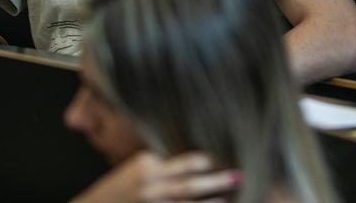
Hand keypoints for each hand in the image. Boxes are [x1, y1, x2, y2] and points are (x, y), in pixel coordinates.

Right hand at [71, 151, 239, 202]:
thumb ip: (160, 162)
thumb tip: (194, 157)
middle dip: (216, 181)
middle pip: (190, 185)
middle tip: (238, 175)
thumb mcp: (135, 166)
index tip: (223, 158)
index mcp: (147, 164)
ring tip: (227, 200)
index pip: (185, 161)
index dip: (207, 161)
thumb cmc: (117, 187)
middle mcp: (149, 185)